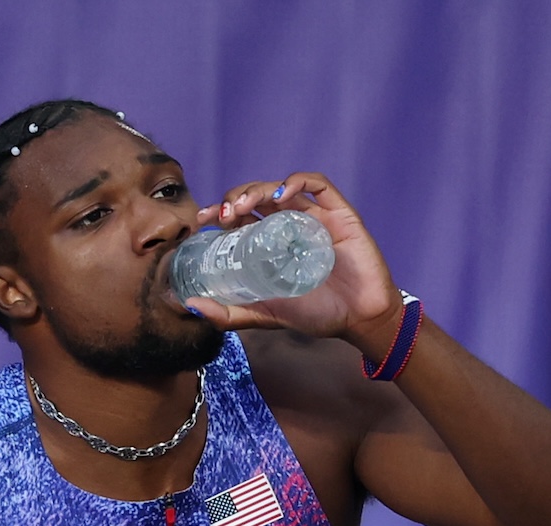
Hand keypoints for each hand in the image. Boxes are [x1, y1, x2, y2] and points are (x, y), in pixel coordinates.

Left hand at [186, 173, 405, 355]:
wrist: (359, 320)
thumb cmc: (316, 314)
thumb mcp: (265, 314)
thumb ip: (230, 313)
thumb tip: (192, 306)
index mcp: (271, 242)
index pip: (240, 216)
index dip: (219, 211)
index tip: (202, 220)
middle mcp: (289, 224)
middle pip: (256, 196)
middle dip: (234, 198)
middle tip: (223, 216)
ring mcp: (314, 216)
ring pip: (280, 187)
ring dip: (256, 189)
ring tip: (242, 206)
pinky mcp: (339, 212)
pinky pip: (318, 184)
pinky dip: (297, 182)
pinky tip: (281, 195)